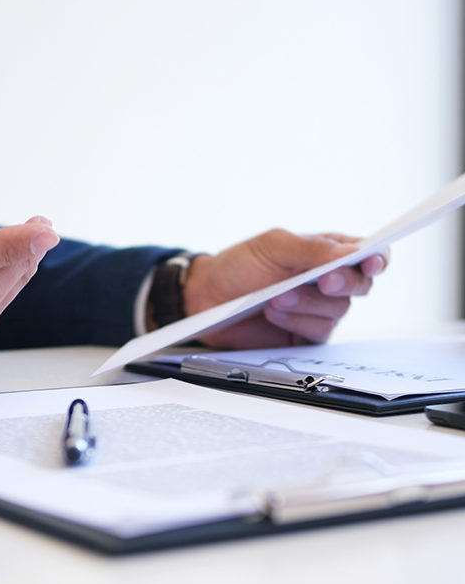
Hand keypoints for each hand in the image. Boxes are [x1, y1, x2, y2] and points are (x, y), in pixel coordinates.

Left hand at [183, 229, 387, 348]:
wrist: (205, 299)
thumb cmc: (238, 266)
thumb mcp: (273, 246)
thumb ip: (312, 249)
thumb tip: (353, 253)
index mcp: (327, 252)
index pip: (367, 254)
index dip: (377, 258)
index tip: (372, 261)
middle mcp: (328, 283)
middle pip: (360, 285)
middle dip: (343, 283)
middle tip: (323, 281)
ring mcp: (317, 311)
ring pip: (337, 311)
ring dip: (308, 304)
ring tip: (275, 298)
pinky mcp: (304, 337)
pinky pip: (317, 333)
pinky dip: (297, 323)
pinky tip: (274, 314)